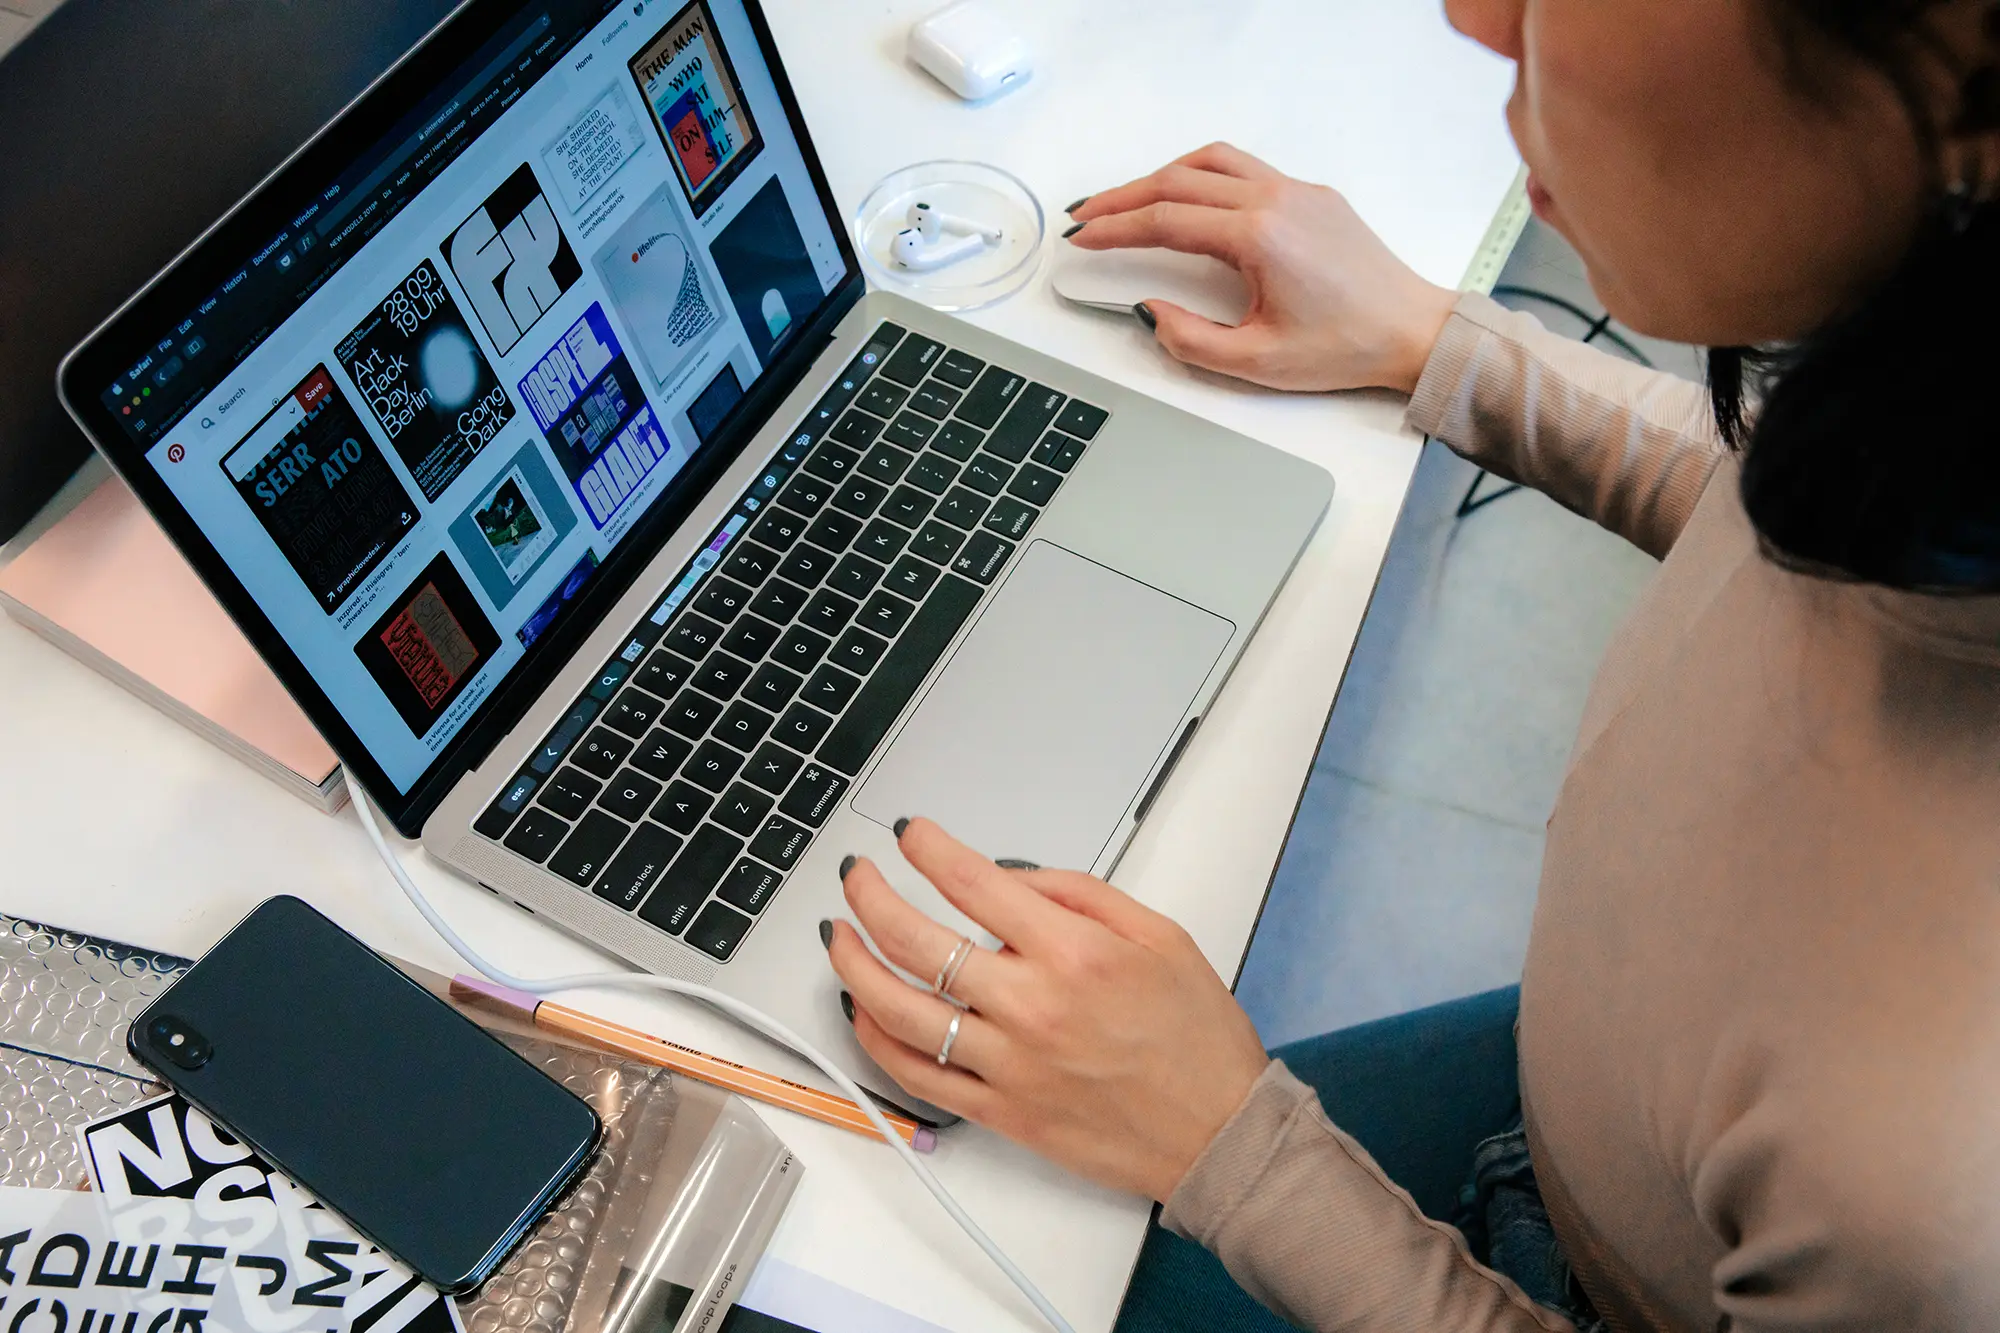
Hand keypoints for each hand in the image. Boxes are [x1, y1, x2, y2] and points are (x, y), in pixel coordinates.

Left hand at [826, 819, 1270, 1202]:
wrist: (1219, 1132)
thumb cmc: (1197, 1036)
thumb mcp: (1159, 934)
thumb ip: (1080, 894)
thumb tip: (1013, 877)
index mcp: (1072, 952)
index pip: (973, 883)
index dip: (929, 849)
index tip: (912, 835)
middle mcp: (1032, 1005)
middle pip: (918, 941)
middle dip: (871, 897)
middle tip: (857, 877)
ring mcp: (1009, 1063)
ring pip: (900, 1010)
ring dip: (854, 966)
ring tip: (839, 937)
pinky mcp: (1000, 1111)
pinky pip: (917, 1075)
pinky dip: (877, 1041)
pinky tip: (863, 1012)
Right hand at [1068, 142, 1457, 395]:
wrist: (1412, 332)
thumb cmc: (1346, 348)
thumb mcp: (1256, 362)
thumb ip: (1190, 339)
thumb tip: (1151, 312)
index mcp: (1259, 236)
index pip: (1166, 220)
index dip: (1115, 229)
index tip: (1083, 237)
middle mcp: (1276, 200)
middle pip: (1179, 179)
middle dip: (1125, 196)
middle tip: (1087, 215)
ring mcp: (1297, 191)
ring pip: (1211, 161)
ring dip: (1162, 176)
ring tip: (1129, 202)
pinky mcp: (1312, 196)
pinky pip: (1244, 168)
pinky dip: (1201, 175)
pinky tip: (1186, 199)